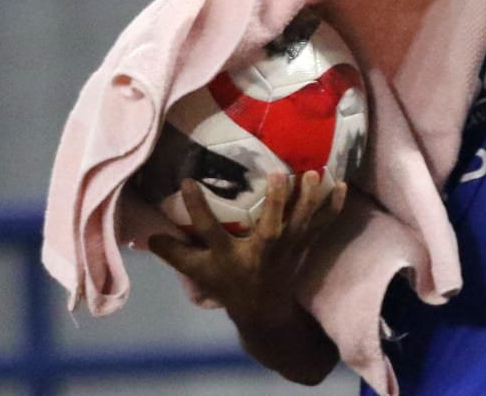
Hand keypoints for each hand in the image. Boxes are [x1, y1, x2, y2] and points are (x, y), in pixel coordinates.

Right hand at [147, 171, 345, 319]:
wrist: (264, 312)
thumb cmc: (228, 285)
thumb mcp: (198, 273)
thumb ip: (173, 252)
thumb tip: (144, 232)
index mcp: (230, 258)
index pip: (208, 231)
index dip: (197, 208)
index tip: (187, 182)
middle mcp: (261, 253)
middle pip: (271, 229)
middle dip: (275, 205)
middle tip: (277, 174)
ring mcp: (287, 250)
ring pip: (301, 224)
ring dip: (308, 200)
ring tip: (313, 173)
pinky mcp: (304, 245)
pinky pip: (323, 225)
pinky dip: (333, 207)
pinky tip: (341, 185)